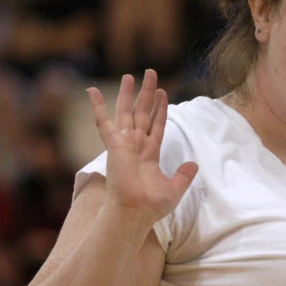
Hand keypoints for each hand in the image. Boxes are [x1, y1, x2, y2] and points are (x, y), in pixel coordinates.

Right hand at [87, 70, 197, 227]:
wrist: (135, 212)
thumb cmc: (151, 206)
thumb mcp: (175, 188)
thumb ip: (184, 175)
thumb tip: (194, 164)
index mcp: (149, 153)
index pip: (157, 124)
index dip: (160, 108)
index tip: (163, 91)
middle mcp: (136, 145)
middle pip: (142, 112)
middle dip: (146, 93)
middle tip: (150, 73)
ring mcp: (124, 143)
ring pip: (126, 111)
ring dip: (129, 93)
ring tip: (131, 75)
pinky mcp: (114, 145)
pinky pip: (104, 122)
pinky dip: (97, 106)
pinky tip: (91, 90)